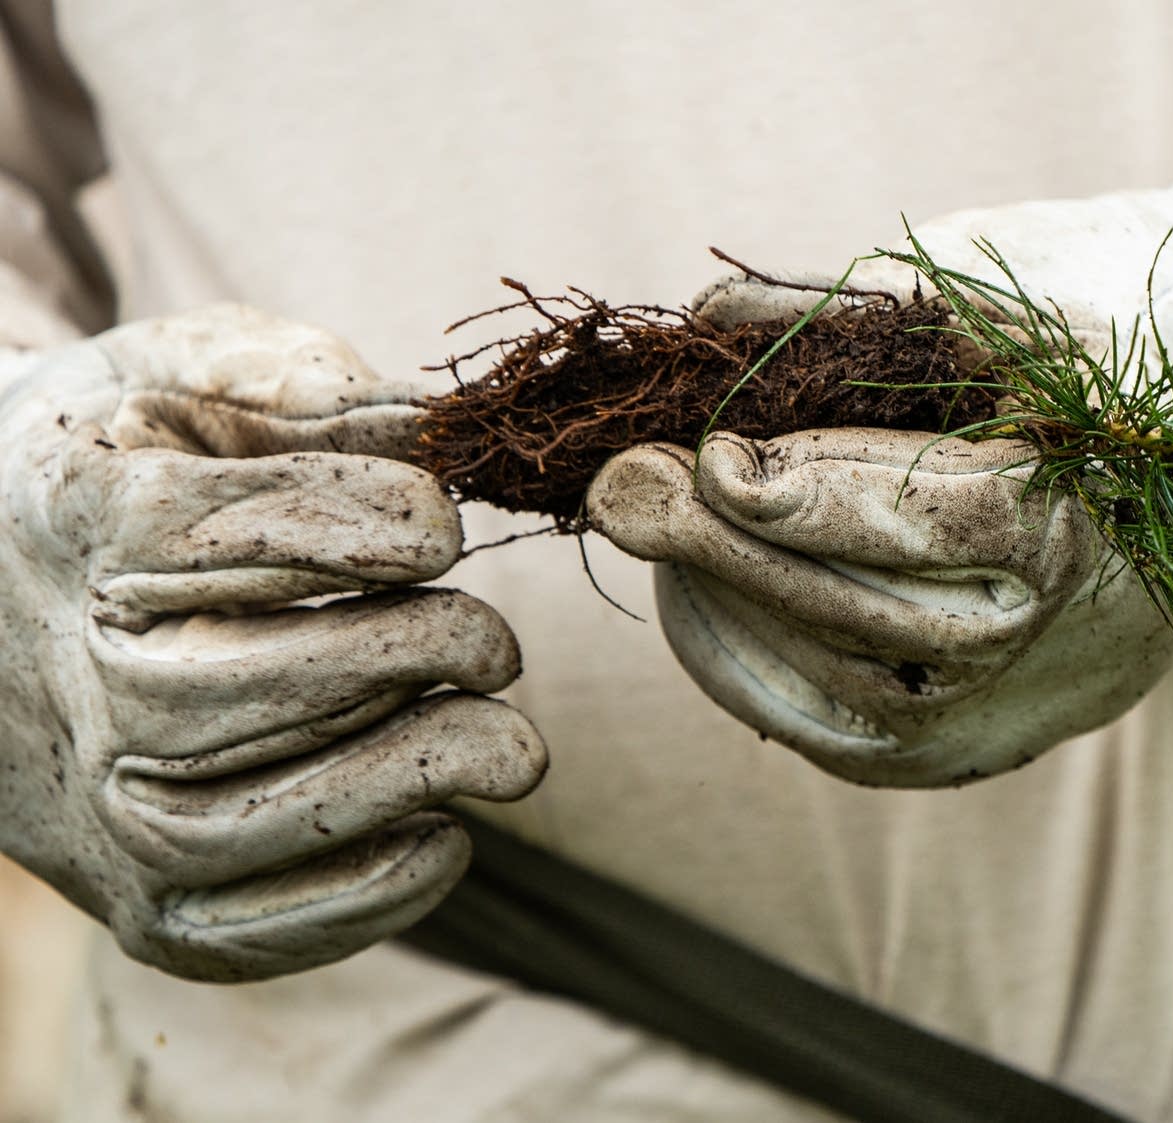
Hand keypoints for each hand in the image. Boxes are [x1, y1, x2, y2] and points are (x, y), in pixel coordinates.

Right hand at [0, 305, 546, 981]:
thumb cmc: (133, 460)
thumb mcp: (189, 374)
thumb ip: (302, 385)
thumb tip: (439, 427)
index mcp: (72, 522)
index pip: (209, 530)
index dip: (360, 523)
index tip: (443, 521)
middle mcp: (62, 675)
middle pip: (231, 687)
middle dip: (405, 659)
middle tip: (497, 644)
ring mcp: (90, 805)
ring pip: (242, 820)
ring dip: (404, 781)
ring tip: (511, 746)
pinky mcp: (137, 904)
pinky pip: (243, 931)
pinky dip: (363, 899)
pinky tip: (448, 835)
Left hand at [589, 158, 1172, 812]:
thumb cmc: (1081, 397)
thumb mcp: (1007, 328)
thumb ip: (863, 318)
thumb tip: (712, 316)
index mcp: (1077, 521)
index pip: (927, 518)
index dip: (807, 491)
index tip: (714, 449)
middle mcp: (1042, 643)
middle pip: (857, 610)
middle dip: (722, 546)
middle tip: (620, 486)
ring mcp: (993, 720)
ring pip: (824, 684)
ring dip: (715, 601)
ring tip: (646, 518)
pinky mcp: (946, 761)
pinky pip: (814, 730)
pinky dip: (736, 662)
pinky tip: (691, 589)